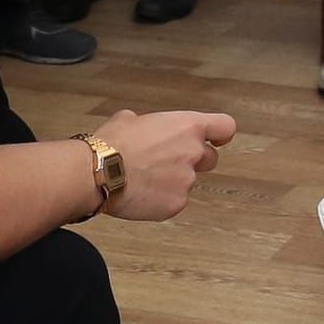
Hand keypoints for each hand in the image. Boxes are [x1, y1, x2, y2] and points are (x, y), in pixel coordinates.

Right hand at [90, 109, 237, 221]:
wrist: (99, 172)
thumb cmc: (112, 144)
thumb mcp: (130, 119)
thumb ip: (150, 125)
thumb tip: (142, 128)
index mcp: (187, 127)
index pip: (225, 127)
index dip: (221, 134)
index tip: (218, 139)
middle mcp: (194, 153)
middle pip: (210, 159)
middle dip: (193, 161)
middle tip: (166, 163)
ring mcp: (187, 181)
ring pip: (187, 182)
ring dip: (171, 181)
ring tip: (142, 179)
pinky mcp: (176, 204)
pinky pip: (173, 201)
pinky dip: (160, 200)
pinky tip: (140, 194)